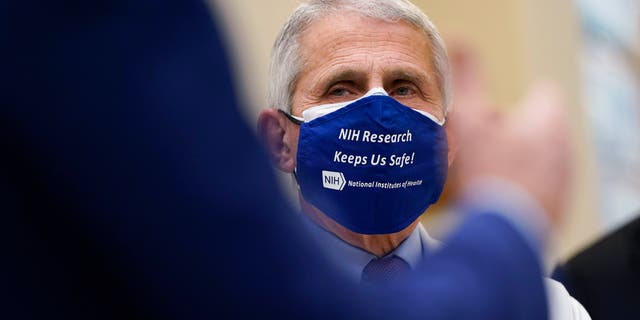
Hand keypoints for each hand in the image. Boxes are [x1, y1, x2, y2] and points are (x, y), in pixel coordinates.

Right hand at [448, 46, 571, 224]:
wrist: (504, 232)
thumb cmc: (489, 172)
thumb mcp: (470, 119)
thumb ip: (467, 78)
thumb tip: (461, 43)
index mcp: (550, 118)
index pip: (541, 92)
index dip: (511, 101)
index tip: (488, 117)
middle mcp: (565, 145)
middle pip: (536, 126)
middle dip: (509, 132)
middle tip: (480, 146)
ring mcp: (564, 177)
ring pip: (537, 156)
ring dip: (514, 159)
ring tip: (485, 174)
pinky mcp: (558, 203)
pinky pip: (537, 184)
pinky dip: (519, 185)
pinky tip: (495, 196)